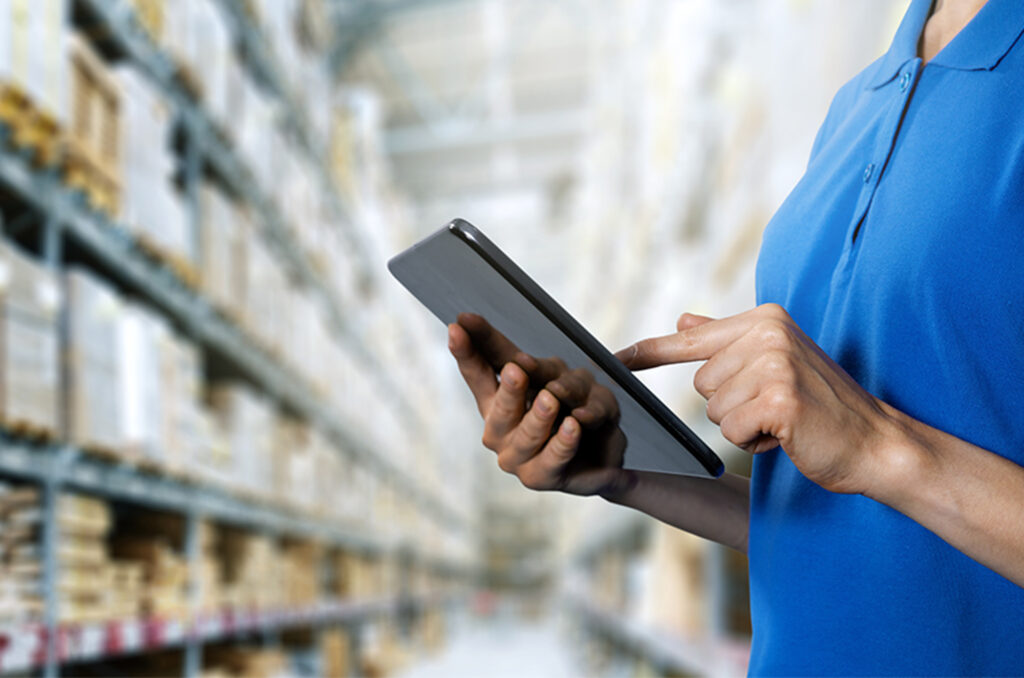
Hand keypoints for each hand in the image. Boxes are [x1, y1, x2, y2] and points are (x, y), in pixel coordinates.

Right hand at [449, 313, 634, 497]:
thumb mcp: (551, 374)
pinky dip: (564, 442)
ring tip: (551, 399)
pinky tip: (573, 426)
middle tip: (517, 370)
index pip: (477, 374)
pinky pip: (555, 458)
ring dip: (540, 417)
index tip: (458, 327)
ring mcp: (520, 458)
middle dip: (510, 391)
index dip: (467, 352)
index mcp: (495, 402)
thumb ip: (531, 365)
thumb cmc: (569, 405)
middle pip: (501, 410)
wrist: (600, 450)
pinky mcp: (546, 477)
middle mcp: (500, 433)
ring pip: (529, 435)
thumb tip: (506, 350)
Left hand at [616, 304, 903, 495]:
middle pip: (700, 384)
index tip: (612, 359)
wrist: (876, 443)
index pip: (691, 339)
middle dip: (731, 405)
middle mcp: (768, 333)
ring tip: (784, 420)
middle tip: (776, 407)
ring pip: (714, 410)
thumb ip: (727, 341)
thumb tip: (684, 320)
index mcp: (764, 320)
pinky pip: (730, 431)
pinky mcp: (779, 399)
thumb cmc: (822, 407)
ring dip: (743, 426)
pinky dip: (753, 443)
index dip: (648, 352)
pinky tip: (786, 435)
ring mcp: (774, 363)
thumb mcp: (775, 364)